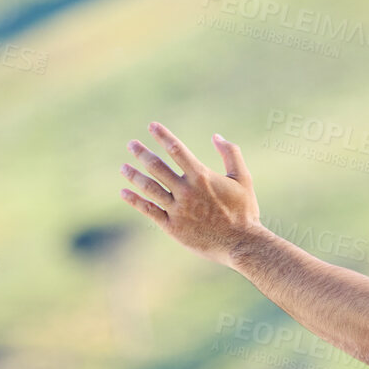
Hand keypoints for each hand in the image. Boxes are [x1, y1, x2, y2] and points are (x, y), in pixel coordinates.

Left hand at [119, 122, 263, 266]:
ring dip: (134, 175)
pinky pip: (149, 210)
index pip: (176, 150)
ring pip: (149, 188)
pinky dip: (134, 200)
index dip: (162, 135)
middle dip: (142, 153)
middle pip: (157, 167)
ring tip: (123, 167)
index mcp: (201, 176)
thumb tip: (216, 136)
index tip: (152, 126)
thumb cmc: (244, 210)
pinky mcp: (172, 227)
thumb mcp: (243, 178)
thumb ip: (231, 153)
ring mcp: (177, 209)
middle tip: (131, 144)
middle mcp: (186, 191)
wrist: (241, 243)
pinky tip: (124, 192)